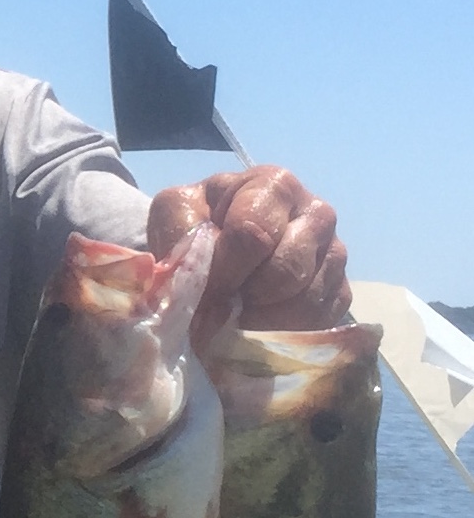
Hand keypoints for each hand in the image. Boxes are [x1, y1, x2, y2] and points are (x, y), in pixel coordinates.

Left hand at [148, 166, 349, 331]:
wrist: (214, 246)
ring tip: (233, 316)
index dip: (223, 269)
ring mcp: (335, 253)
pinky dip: (282, 332)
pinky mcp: (341, 291)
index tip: (203, 285)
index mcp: (274, 184)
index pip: (253, 233)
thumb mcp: (176, 214)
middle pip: (285, 270)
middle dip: (243, 296)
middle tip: (217, 306)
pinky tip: (256, 324)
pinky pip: (319, 322)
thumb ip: (184, 239)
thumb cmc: (196, 223)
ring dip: (261, 319)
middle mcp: (316, 213)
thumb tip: (207, 290)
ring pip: (305, 300)